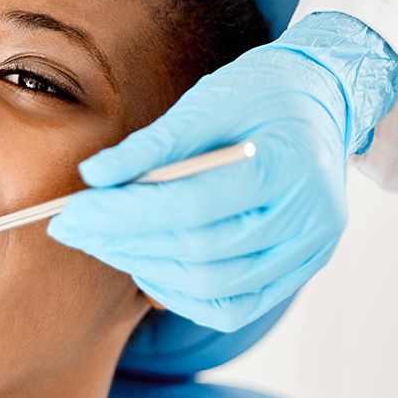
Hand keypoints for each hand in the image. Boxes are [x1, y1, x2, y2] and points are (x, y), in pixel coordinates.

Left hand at [48, 12, 397, 331]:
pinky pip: (233, 305)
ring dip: (146, 268)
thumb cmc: (264, 92)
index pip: (192, 205)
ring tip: (104, 241)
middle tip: (73, 229)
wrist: (326, 101)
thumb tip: (94, 176)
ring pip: (214, 288)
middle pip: (199, 252)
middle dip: (123, 243)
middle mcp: (309, 219)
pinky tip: (147, 264)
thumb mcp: (209, 99)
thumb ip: (154, 143)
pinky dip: (183, 293)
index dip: (124, 214)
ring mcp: (309, 252)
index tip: (71, 212)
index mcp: (289, 166)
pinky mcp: (299, 269)